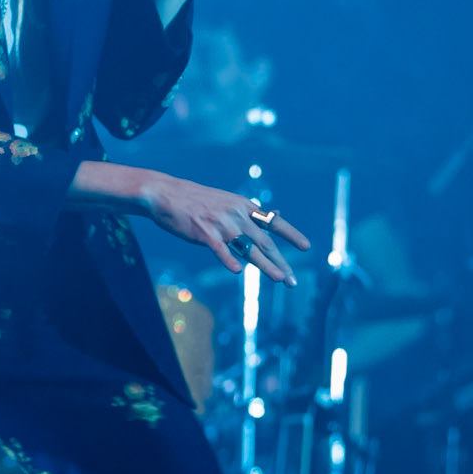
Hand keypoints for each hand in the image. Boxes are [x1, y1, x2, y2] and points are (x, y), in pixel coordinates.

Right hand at [138, 173, 309, 283]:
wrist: (166, 194)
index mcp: (243, 206)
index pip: (273, 222)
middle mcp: (237, 215)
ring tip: (280, 279)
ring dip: (266, 266)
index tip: (306, 246)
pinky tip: (237, 272)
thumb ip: (250, 211)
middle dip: (281, 262)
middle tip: (293, 280)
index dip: (291, 234)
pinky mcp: (204, 233)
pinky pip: (220, 249)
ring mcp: (221, 224)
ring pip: (249, 249)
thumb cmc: (196, 200)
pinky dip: (229, 260)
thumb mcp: (227, 200)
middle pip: (265, 242)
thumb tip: (275, 212)